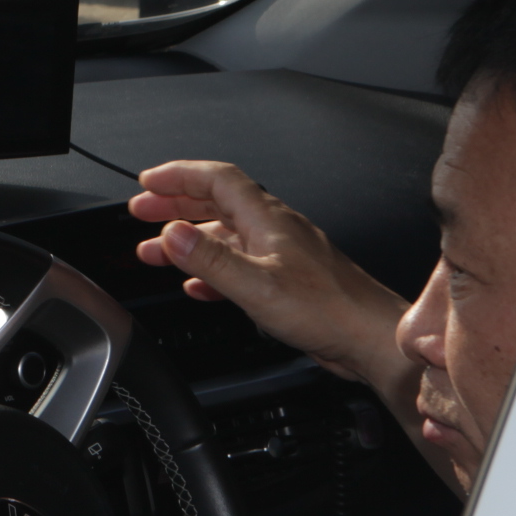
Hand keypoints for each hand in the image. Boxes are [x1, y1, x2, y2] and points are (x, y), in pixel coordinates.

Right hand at [130, 161, 405, 382]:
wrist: (372, 340)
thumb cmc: (330, 312)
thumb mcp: (258, 285)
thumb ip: (211, 259)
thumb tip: (170, 233)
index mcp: (267, 219)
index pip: (216, 179)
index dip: (179, 176)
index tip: (148, 183)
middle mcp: (274, 230)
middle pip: (216, 202)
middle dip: (175, 203)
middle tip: (142, 210)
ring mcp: (281, 254)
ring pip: (225, 234)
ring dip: (188, 238)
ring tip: (156, 250)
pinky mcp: (286, 281)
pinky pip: (239, 264)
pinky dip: (211, 269)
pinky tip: (198, 284)